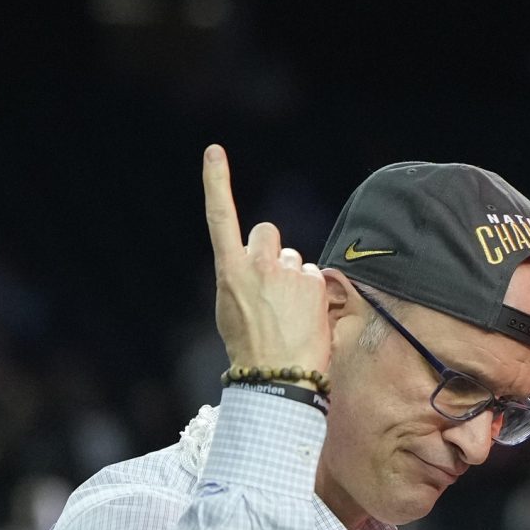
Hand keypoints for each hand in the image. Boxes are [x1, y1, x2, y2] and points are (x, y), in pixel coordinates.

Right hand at [202, 145, 332, 377]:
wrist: (277, 376)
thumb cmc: (250, 349)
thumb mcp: (230, 310)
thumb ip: (241, 279)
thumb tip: (256, 270)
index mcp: (229, 271)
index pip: (220, 218)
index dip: (216, 182)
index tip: (214, 152)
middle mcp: (256, 264)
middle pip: (267, 233)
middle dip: (272, 251)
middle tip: (273, 285)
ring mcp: (287, 272)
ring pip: (294, 258)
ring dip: (294, 277)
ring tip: (289, 312)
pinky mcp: (313, 282)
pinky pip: (314, 275)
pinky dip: (312, 292)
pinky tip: (306, 316)